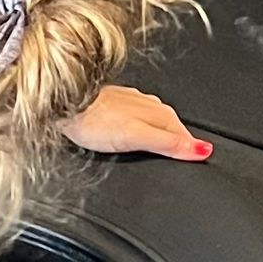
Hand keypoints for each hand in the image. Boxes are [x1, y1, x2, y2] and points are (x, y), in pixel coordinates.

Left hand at [62, 84, 212, 160]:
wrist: (62, 106)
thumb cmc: (92, 122)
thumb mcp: (136, 136)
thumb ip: (168, 143)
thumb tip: (200, 149)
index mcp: (157, 111)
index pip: (184, 135)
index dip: (190, 149)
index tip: (199, 160)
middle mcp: (147, 103)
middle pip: (173, 127)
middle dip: (179, 142)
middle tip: (185, 158)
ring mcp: (130, 102)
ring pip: (156, 120)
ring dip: (163, 133)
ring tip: (166, 147)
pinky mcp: (115, 103)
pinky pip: (139, 116)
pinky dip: (144, 127)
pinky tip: (136, 132)